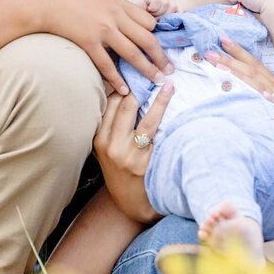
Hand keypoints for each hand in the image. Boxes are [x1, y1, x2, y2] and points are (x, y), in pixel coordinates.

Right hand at [25, 0, 171, 95]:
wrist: (49, 1)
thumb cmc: (76, 1)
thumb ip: (121, 10)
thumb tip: (138, 23)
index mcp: (122, 5)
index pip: (150, 23)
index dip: (158, 37)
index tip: (163, 50)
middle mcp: (116, 16)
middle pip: (147, 39)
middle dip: (161, 57)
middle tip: (170, 70)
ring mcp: (103, 30)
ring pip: (132, 53)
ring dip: (147, 69)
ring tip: (156, 80)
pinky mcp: (88, 42)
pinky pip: (107, 64)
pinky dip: (117, 79)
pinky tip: (124, 90)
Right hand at [93, 83, 173, 222]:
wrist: (132, 204)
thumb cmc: (122, 172)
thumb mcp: (109, 150)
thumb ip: (113, 127)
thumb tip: (124, 93)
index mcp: (99, 140)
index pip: (108, 104)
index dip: (121, 84)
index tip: (133, 69)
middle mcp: (111, 145)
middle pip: (124, 107)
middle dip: (139, 86)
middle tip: (153, 71)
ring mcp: (129, 154)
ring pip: (144, 118)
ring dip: (159, 99)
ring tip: (168, 84)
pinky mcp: (145, 162)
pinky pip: (158, 134)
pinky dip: (166, 118)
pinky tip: (174, 107)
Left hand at [206, 37, 273, 120]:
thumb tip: (265, 105)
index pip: (257, 70)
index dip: (239, 58)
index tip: (222, 47)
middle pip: (252, 71)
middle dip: (230, 59)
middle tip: (208, 48)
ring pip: (257, 81)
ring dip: (235, 69)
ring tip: (215, 59)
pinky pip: (273, 100)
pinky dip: (261, 93)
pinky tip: (247, 86)